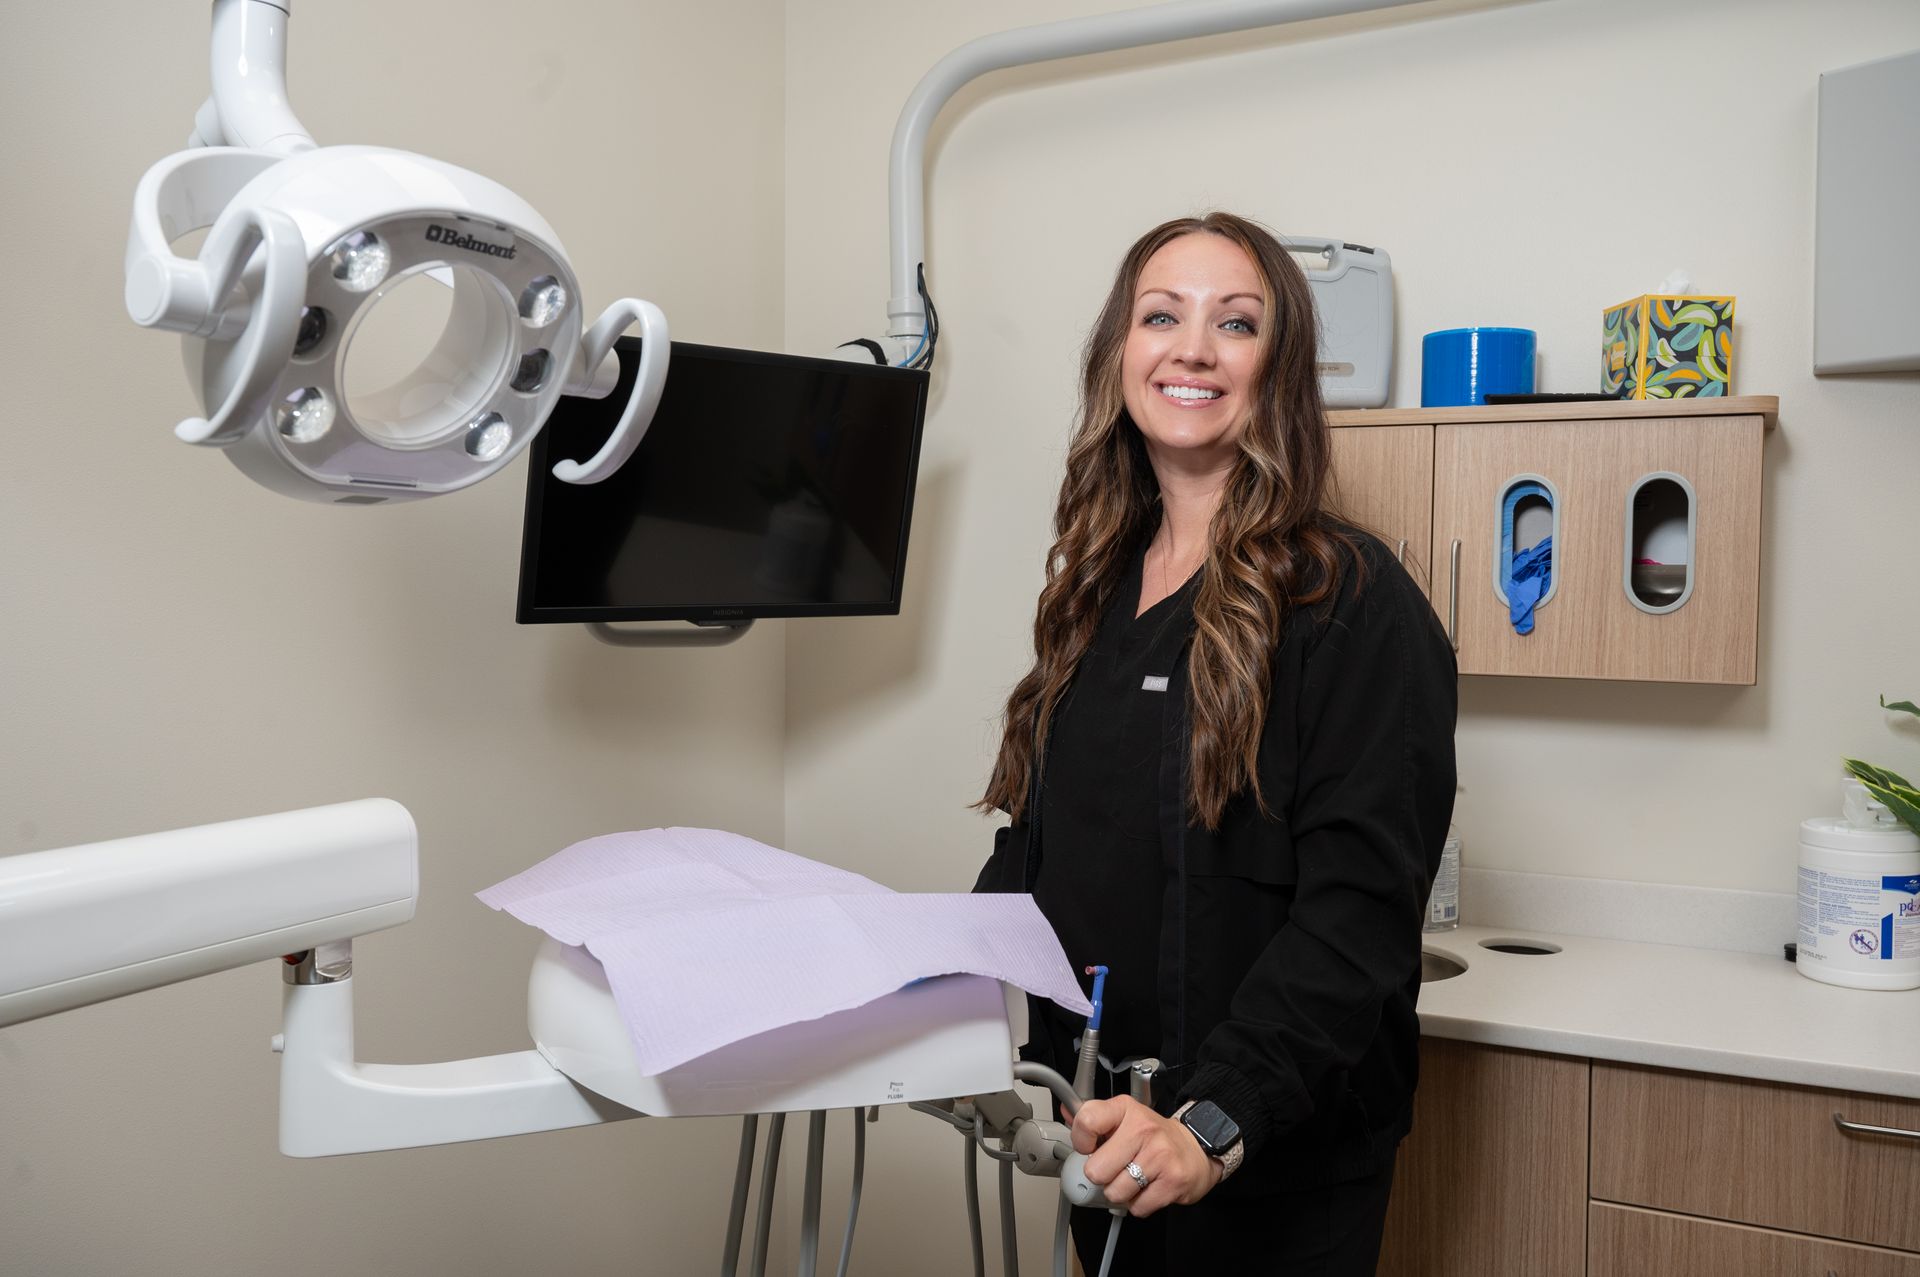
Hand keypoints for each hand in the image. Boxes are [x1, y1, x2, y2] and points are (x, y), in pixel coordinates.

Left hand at [1070, 1095, 1222, 1216]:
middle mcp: (1143, 1128)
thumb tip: (1067, 1111)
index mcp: (1125, 1109)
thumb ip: (1094, 1118)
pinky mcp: (1173, 1181)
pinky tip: (1148, 1187)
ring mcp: (1160, 1155)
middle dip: (1102, 1176)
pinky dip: (1139, 1204)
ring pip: (1115, 1192)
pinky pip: (1137, 1207)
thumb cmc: (1154, 1136)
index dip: (1081, 1141)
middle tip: (1115, 1169)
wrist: (1196, 1149)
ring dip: (1121, 1193)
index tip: (1089, 1147)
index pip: (1086, 1121)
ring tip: (1134, 1178)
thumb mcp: (1124, 1118)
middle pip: (1096, 1170)